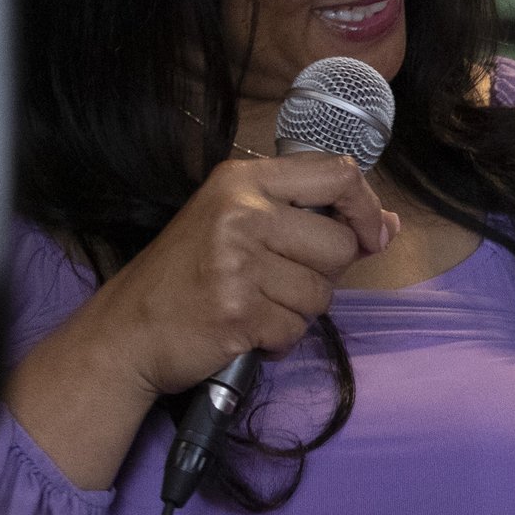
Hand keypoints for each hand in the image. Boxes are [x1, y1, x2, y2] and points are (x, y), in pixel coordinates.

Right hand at [84, 152, 396, 399]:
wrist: (124, 333)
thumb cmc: (188, 274)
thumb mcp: (240, 222)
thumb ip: (313, 218)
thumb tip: (390, 225)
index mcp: (244, 180)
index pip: (338, 175)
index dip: (366, 208)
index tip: (371, 233)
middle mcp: (241, 212)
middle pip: (341, 245)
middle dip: (324, 274)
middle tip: (279, 282)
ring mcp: (238, 263)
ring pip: (323, 294)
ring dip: (298, 311)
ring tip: (256, 306)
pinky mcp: (238, 312)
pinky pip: (297, 330)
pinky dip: (279, 340)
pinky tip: (246, 330)